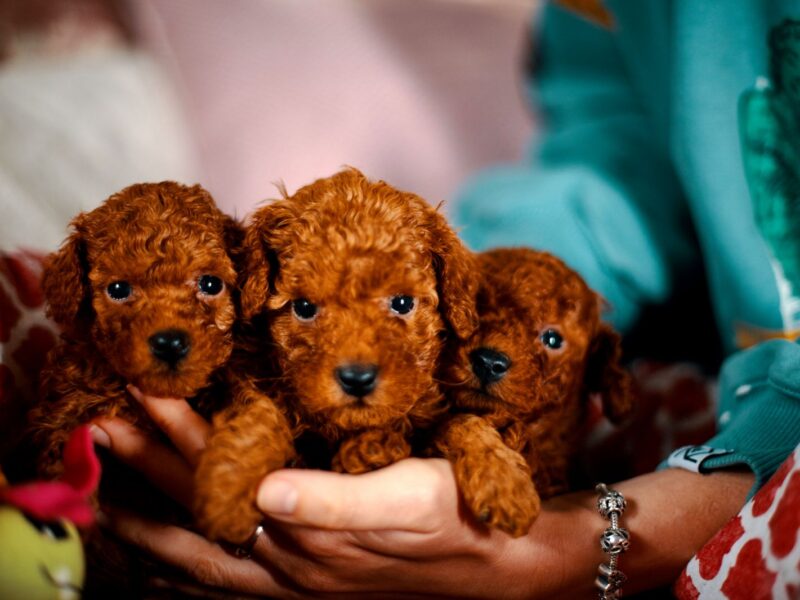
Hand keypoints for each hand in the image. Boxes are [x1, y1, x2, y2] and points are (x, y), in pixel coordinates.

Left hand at [91, 388, 753, 597]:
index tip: (135, 388)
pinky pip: (231, 576)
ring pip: (204, 552)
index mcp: (307, 536)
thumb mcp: (411, 502)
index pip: (220, 479)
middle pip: (199, 512)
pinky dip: (190, 565)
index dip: (175, 434)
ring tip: (105, 503)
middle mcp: (290, 559)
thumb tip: (261, 493)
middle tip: (99, 425)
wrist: (502, 561)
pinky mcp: (312, 571)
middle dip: (147, 465)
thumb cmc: (461, 518)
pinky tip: (171, 557)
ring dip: (153, 520)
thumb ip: (334, 503)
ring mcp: (297, 573)